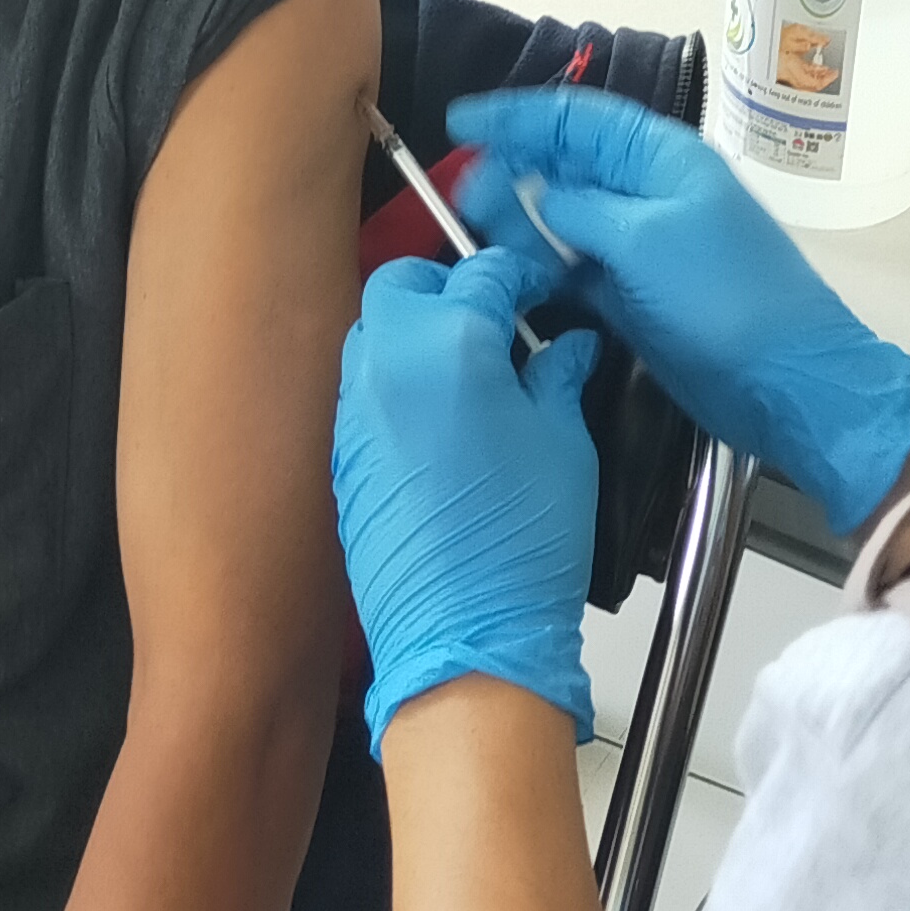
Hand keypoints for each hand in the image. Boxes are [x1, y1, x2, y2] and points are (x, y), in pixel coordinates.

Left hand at [334, 246, 599, 750]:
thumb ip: (559, 377)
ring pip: (374, 333)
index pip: (485, 271)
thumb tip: (566, 348)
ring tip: (471, 368)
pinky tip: (443, 418)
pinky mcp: (343, 455)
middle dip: (449, 285)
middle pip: (405, 283)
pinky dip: (398, 383)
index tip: (543, 292)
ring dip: (417, 332)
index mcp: (451, 342)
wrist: (465, 639)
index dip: (522, 276)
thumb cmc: (521, 548)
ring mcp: (355, 410)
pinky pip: (364, 390)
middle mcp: (388, 364)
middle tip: (497, 316)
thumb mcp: (565, 444)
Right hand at [450, 85, 909, 534]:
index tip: (460, 123)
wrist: (785, 382)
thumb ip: (578, 208)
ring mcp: (639, 247)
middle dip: (511, 172)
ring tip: (478, 236)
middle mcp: (647, 193)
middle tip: (462, 197)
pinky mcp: (632, 297)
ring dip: (521, 224)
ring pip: (563, 220)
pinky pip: (573, 270)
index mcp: (660, 158)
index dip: (517, 116)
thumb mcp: (643, 239)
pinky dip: (542, 270)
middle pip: (565, 166)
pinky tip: (511, 276)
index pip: (577, 118)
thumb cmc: (723, 296)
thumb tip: (536, 194)